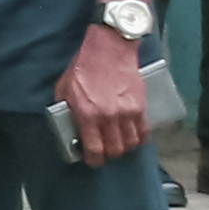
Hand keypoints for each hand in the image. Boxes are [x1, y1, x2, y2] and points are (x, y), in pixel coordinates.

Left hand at [60, 31, 154, 161]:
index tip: (92, 160)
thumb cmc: (84, 66)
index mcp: (88, 114)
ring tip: (117, 145)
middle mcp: (109, 117)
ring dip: (124, 148)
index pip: (95, 149)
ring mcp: (128, 113)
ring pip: (131, 144)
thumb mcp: (64, 88)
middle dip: (109, 155)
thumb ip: (67, 110)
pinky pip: (144, 132)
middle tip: (104, 153)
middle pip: (115, 150)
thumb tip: (70, 125)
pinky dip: (139, 139)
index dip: (94, 160)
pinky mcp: (141, 106)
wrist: (109, 49)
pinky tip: (133, 137)